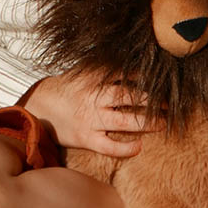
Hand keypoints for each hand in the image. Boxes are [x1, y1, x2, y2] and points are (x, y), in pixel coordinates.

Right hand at [20, 71, 160, 157]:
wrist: (38, 108)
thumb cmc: (66, 88)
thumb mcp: (83, 70)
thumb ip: (105, 66)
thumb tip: (134, 59)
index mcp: (92, 76)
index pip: (124, 72)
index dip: (145, 75)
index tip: (163, 77)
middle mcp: (93, 96)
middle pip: (128, 96)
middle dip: (151, 99)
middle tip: (169, 102)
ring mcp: (90, 118)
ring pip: (123, 121)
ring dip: (146, 122)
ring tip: (163, 123)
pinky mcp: (85, 138)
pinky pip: (108, 146)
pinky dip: (125, 148)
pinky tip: (139, 147)